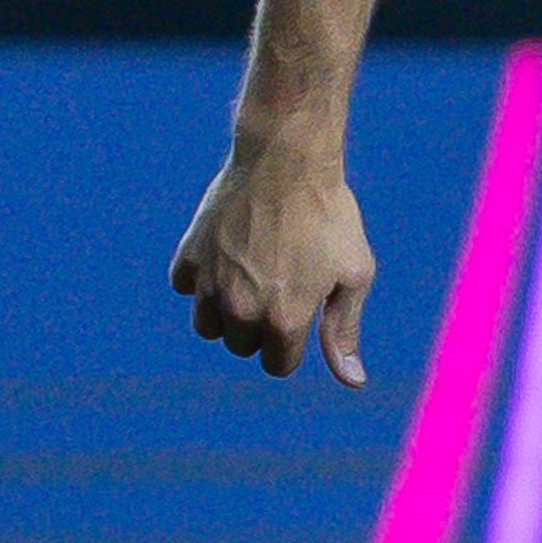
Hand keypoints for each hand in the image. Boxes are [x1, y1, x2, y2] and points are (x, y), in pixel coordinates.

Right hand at [170, 146, 376, 383]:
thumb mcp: (354, 274)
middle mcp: (240, 310)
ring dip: (229, 309)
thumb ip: (344, 331)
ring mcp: (210, 285)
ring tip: (256, 270)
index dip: (294, 340)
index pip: (278, 364)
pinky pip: (189, 287)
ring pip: (209, 326)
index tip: (303, 308)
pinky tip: (231, 249)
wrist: (287, 160)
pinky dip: (205, 276)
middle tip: (283, 279)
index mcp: (284, 320)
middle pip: (243, 346)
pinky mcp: (188, 259)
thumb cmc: (330, 218)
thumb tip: (352, 382)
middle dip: (262, 324)